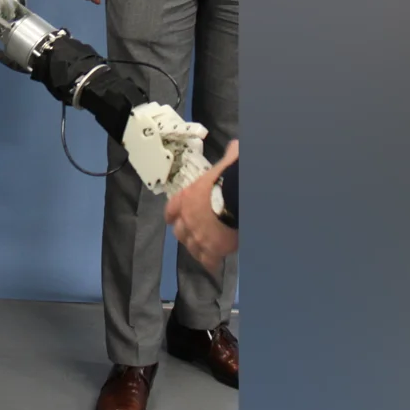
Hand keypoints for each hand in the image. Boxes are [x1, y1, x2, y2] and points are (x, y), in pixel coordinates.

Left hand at [165, 140, 238, 267]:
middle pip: (179, 232)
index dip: (172, 215)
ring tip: (204, 250)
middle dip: (185, 233)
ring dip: (197, 248)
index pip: (171, 210)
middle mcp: (187, 218)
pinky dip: (210, 263)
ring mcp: (198, 235)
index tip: (173, 219)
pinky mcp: (212, 249)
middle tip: (194, 235)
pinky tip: (214, 264)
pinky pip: (208, 260)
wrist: (238, 196)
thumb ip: (229, 156)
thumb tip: (236, 145)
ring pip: (191, 247)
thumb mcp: (227, 164)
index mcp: (187, 198)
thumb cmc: (230, 178)